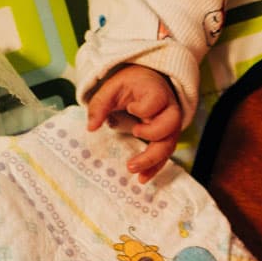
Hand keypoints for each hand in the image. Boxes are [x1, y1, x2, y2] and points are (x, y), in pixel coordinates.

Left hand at [86, 65, 182, 182]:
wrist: (149, 82)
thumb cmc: (131, 84)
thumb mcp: (112, 87)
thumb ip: (100, 104)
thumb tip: (91, 127)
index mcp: (156, 92)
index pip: (156, 102)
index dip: (143, 108)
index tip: (130, 108)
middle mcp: (169, 110)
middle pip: (168, 128)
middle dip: (151, 140)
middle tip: (132, 146)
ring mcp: (170, 126)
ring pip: (168, 146)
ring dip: (152, 161)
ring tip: (133, 171)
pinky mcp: (167, 138)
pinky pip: (165, 155)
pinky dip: (154, 168)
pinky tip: (142, 178)